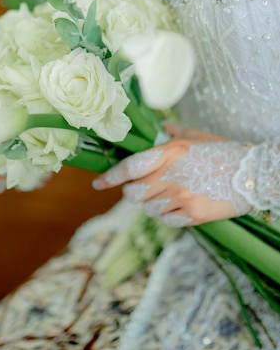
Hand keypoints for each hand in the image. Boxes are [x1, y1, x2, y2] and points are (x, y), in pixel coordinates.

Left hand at [92, 127, 250, 226]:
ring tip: (170, 195)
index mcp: (169, 153)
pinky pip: (166, 220)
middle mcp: (170, 176)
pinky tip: (181, 206)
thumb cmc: (223, 152)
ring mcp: (181, 197)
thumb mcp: (196, 137)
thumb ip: (173, 134)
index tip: (97, 184)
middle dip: (133, 192)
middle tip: (145, 187)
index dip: (110, 177)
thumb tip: (160, 129)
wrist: (252, 174)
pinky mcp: (193, 215)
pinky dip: (168, 216)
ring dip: (152, 204)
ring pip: (148, 209)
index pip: (130, 167)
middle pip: (133, 194)